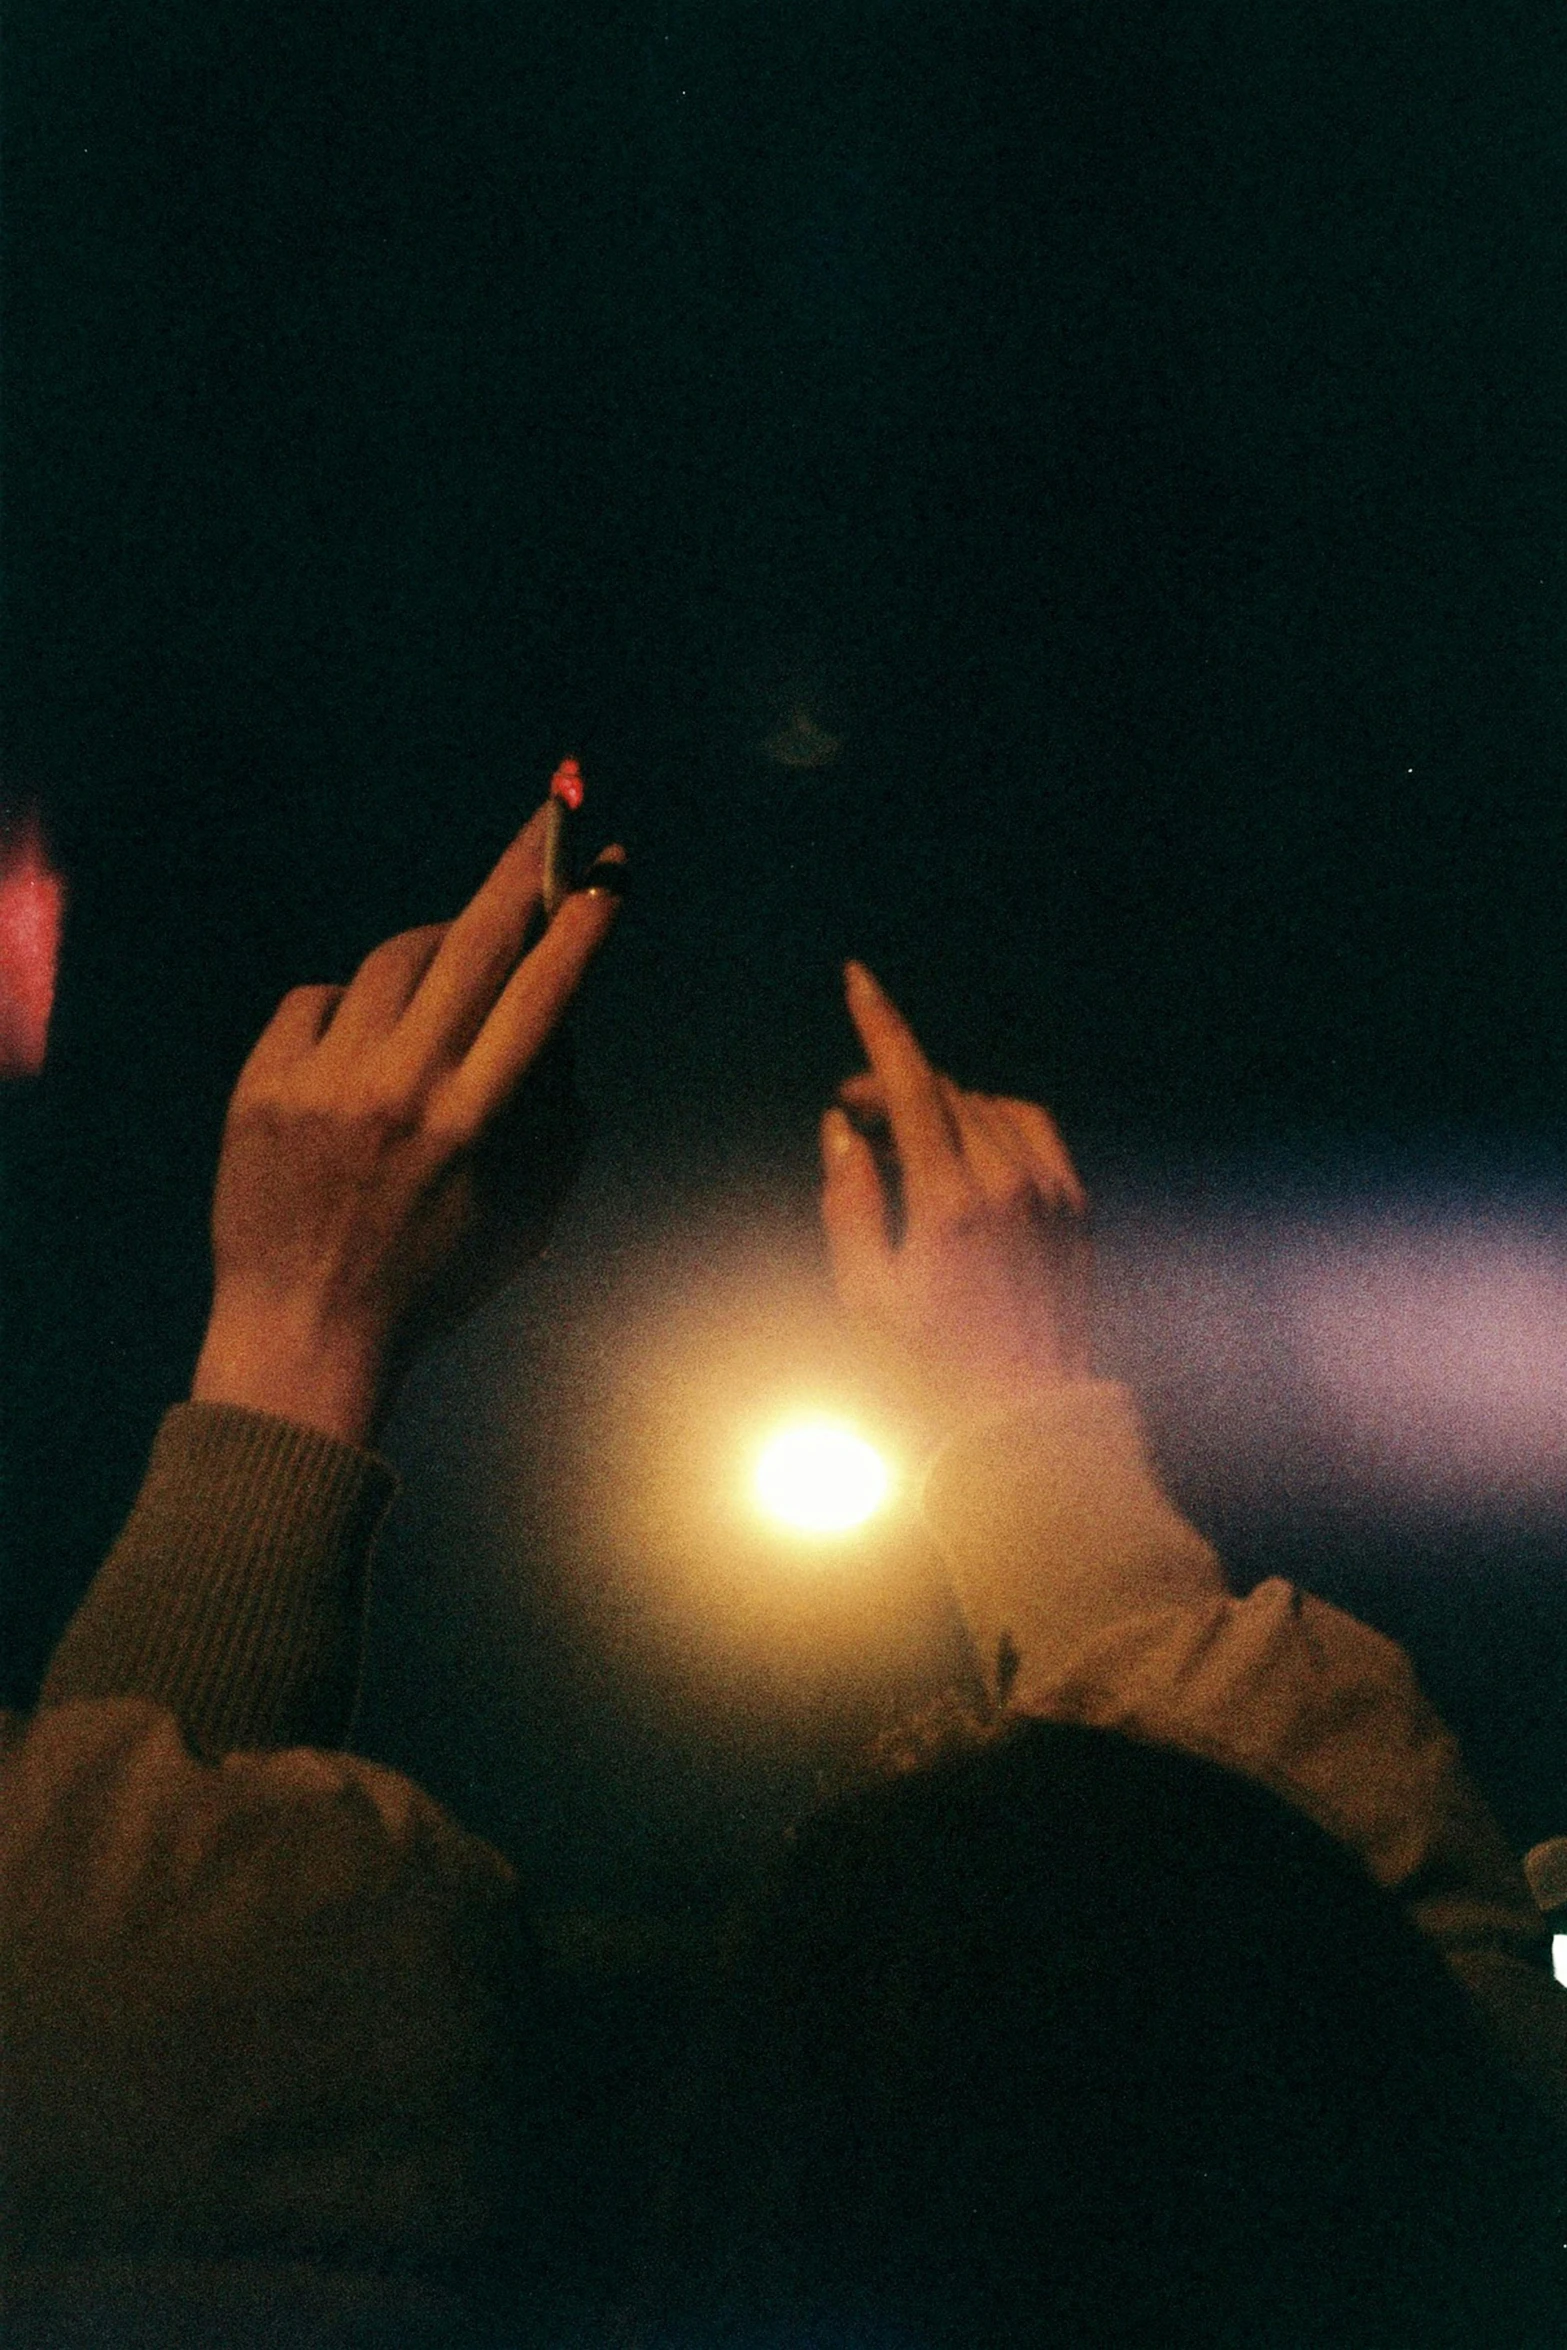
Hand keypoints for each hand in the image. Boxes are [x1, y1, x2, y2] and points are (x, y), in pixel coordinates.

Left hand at [191, 805, 624, 1443]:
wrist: (305, 1330)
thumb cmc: (435, 1279)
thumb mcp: (529, 1211)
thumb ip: (556, 1113)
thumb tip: (557, 1018)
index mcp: (475, 1123)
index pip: (542, 993)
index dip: (582, 923)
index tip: (607, 872)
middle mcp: (400, 1089)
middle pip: (470, 943)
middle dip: (519, 872)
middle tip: (547, 821)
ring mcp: (323, 1082)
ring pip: (392, 960)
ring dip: (432, 948)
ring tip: (448, 966)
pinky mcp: (260, 1085)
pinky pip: (315, 1001)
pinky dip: (347, 1010)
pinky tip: (359, 1045)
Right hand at [819, 961, 1091, 1430]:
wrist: (1026, 1423)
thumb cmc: (931, 1370)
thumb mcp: (865, 1295)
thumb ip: (848, 1202)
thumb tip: (843, 1130)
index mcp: (950, 1203)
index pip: (912, 1083)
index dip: (881, 1026)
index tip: (858, 980)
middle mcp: (1010, 1183)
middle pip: (944, 1090)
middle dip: (892, 1086)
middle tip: (851, 1118)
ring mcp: (1051, 1190)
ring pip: (986, 1104)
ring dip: (939, 1104)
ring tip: (900, 1143)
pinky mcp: (1075, 1203)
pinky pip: (1030, 1127)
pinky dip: (989, 1121)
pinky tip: (961, 1150)